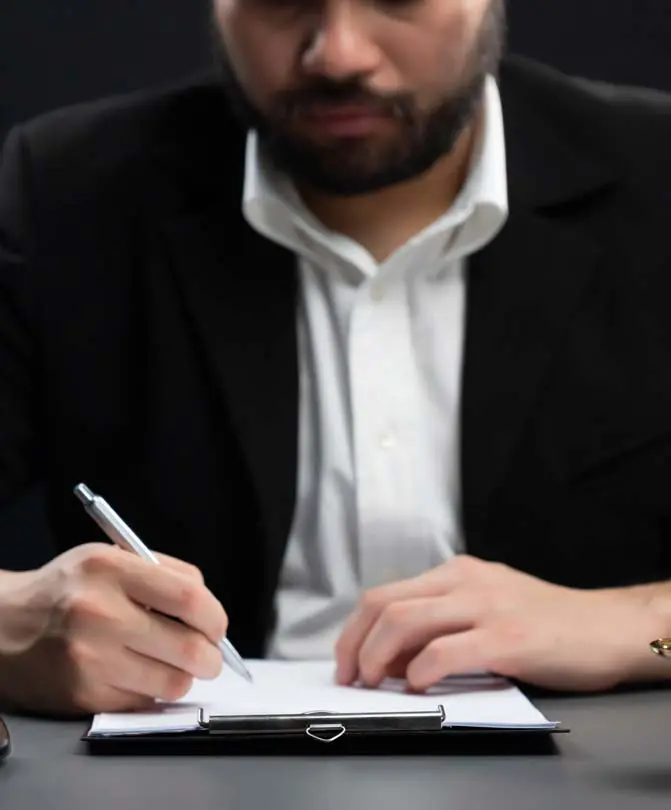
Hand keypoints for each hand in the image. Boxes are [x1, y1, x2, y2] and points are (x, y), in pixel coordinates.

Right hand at [0, 543, 227, 715]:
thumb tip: (208, 606)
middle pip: (188, 647)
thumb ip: (163, 573)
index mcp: (111, 569)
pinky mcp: (83, 695)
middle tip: (209, 657)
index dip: (215, 617)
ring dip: (184, 678)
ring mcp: (90, 658)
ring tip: (175, 665)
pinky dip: (153, 692)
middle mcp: (99, 612)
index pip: (189, 598)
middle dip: (211, 658)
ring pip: (172, 682)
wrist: (4, 627)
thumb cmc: (67, 590)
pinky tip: (140, 675)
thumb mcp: (110, 559)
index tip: (217, 627)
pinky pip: (143, 702)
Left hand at [335, 555, 664, 692]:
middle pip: (384, 603)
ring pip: (405, 621)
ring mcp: (484, 607)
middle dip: (354, 643)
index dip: (355, 630)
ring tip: (373, 683)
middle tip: (349, 677)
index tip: (346, 660)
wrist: (606, 626)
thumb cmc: (546, 621)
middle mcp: (464, 581)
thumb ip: (443, 621)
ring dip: (376, 656)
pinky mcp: (505, 638)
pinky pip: (445, 652)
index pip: (385, 594)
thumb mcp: (486, 606)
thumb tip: (393, 655)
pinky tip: (417, 686)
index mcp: (456, 573)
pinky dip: (419, 671)